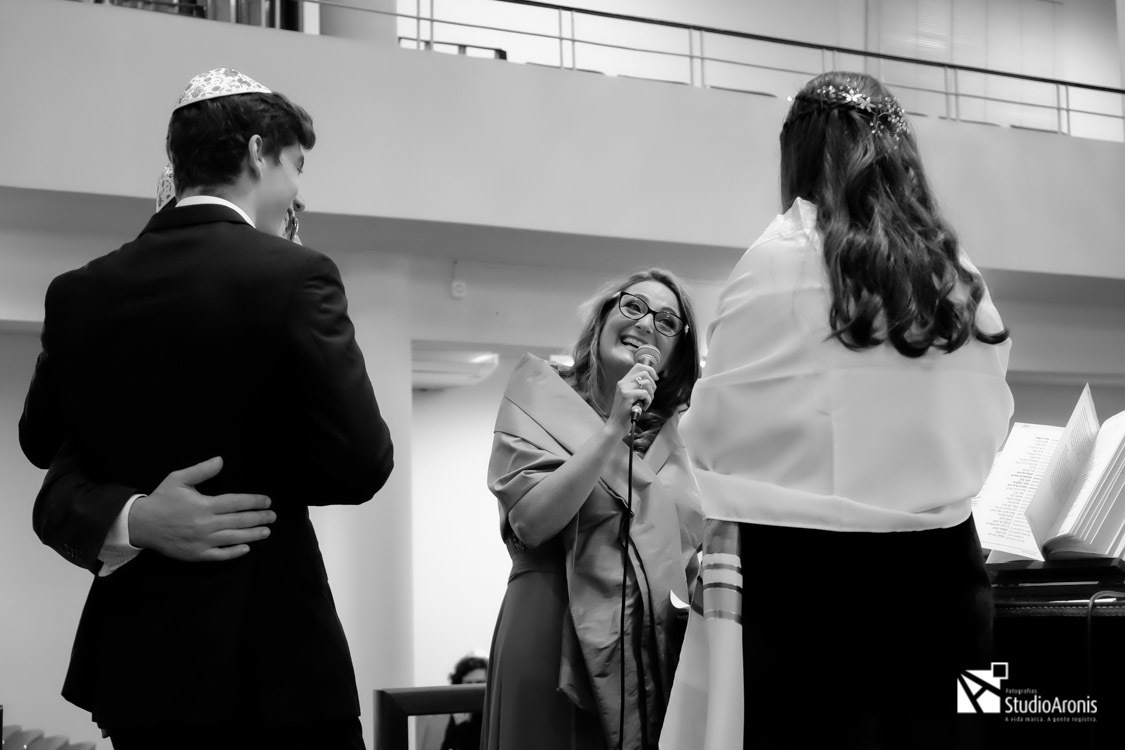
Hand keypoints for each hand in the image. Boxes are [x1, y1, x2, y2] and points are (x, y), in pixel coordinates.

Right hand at [128, 456, 274, 561]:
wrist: (141, 524)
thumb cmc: (162, 499)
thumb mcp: (179, 479)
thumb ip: (201, 471)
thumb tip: (221, 460)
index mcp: (204, 505)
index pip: (237, 503)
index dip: (254, 502)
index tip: (267, 501)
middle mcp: (205, 524)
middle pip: (239, 521)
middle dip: (259, 518)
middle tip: (273, 516)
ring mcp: (201, 541)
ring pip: (233, 538)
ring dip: (253, 535)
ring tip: (267, 531)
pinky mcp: (196, 554)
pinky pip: (219, 555)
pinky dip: (234, 553)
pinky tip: (246, 548)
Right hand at [605, 363, 657, 433]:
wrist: (616, 425)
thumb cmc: (625, 413)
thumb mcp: (630, 397)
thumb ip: (637, 387)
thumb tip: (652, 380)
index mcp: (623, 382)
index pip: (638, 366)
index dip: (650, 370)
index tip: (655, 378)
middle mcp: (623, 383)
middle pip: (645, 373)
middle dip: (653, 384)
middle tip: (650, 395)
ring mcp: (624, 388)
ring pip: (646, 383)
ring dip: (651, 394)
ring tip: (646, 402)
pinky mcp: (627, 395)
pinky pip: (645, 393)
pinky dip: (648, 401)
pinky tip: (643, 407)